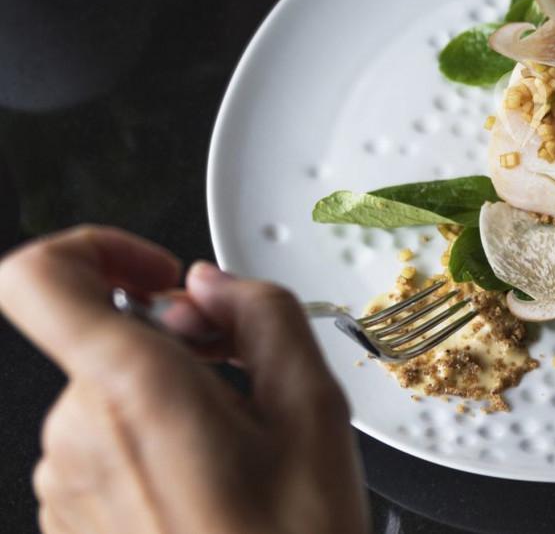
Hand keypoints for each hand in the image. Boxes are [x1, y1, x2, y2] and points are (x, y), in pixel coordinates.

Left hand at [0, 226, 368, 533]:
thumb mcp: (314, 412)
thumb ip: (264, 314)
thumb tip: (215, 285)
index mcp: (133, 393)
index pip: (40, 277)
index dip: (96, 248)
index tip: (156, 274)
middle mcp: (76, 435)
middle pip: (104, 340)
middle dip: (177, 346)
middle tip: (247, 387)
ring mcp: (65, 485)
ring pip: (110, 397)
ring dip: (171, 402)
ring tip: (240, 453)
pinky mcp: (70, 521)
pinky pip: (103, 450)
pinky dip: (154, 447)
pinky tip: (214, 488)